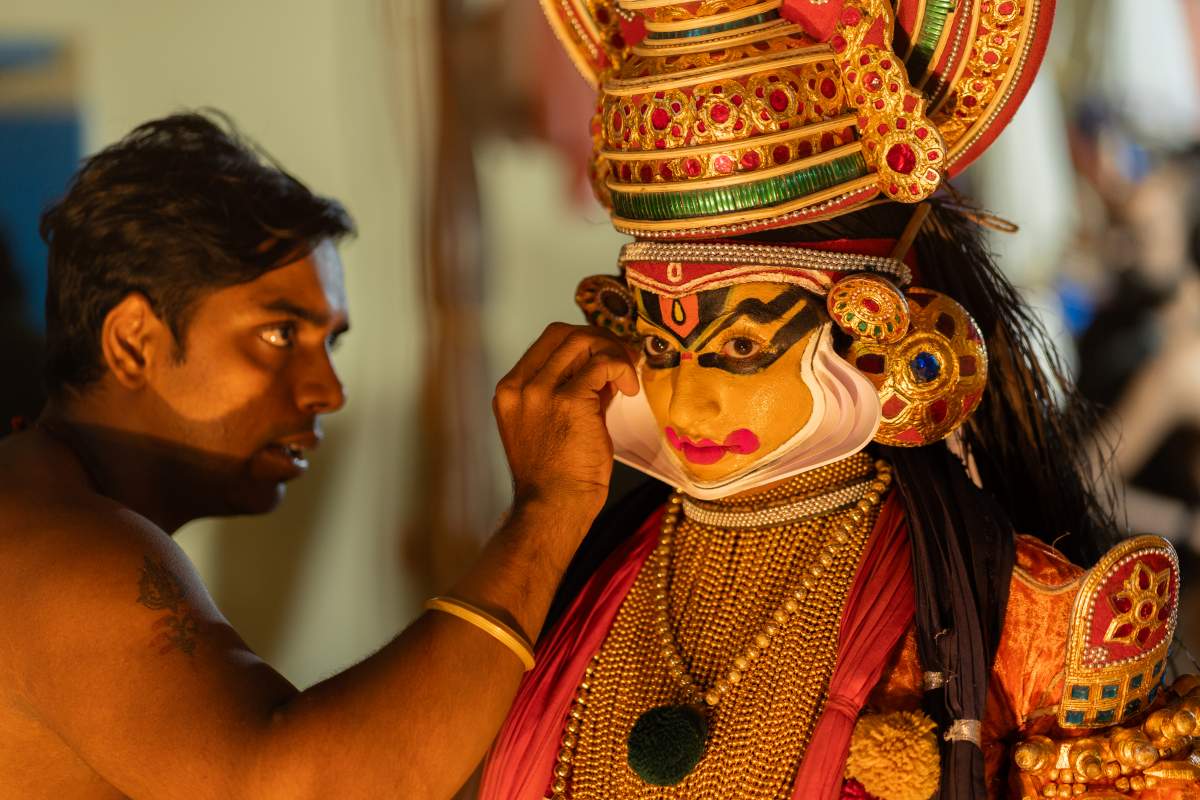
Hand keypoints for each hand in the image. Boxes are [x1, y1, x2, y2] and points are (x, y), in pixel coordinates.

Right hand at [493, 323, 638, 519]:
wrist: (554, 507)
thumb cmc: (557, 476)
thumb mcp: (553, 425)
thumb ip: (572, 392)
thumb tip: (604, 367)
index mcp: (509, 391)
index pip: (546, 343)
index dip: (581, 342)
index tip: (605, 357)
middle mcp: (519, 387)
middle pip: (562, 334)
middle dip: (598, 339)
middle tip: (622, 358)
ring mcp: (540, 392)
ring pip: (582, 342)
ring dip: (612, 352)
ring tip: (627, 376)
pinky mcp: (568, 401)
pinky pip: (602, 364)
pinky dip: (621, 369)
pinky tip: (630, 389)